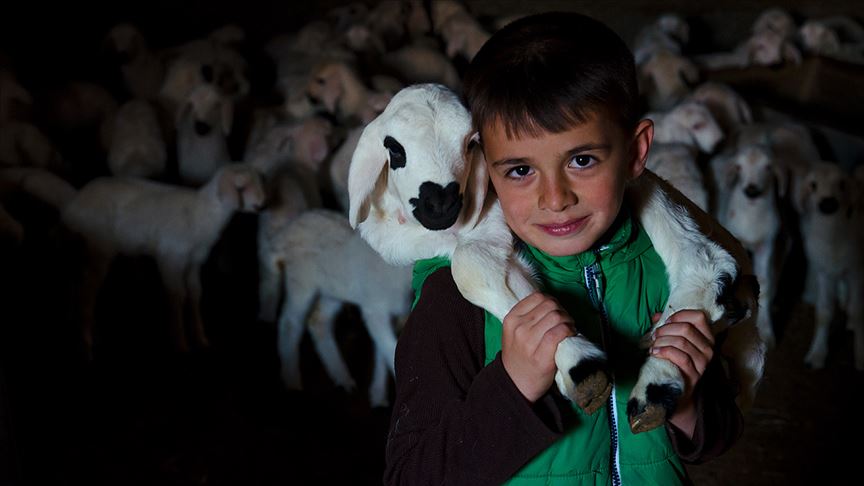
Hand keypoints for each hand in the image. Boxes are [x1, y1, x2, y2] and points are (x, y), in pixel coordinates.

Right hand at [501, 292, 574, 402]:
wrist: (515, 383)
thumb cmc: (519, 356)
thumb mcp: (514, 332)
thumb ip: (527, 317)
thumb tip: (553, 304)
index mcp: (511, 319)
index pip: (538, 297)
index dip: (552, 301)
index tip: (556, 311)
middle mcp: (519, 328)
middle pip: (550, 305)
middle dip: (562, 311)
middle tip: (565, 322)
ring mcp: (529, 342)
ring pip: (557, 316)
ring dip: (568, 320)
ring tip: (568, 329)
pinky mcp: (541, 355)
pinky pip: (560, 332)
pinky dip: (569, 330)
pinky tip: (570, 336)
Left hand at [648, 309, 714, 436]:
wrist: (679, 393)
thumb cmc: (675, 364)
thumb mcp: (673, 343)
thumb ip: (667, 328)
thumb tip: (656, 315)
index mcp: (706, 338)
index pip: (699, 316)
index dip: (680, 315)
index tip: (666, 321)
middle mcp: (708, 349)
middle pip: (687, 328)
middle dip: (665, 329)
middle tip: (654, 335)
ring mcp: (703, 363)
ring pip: (682, 342)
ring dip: (662, 341)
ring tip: (653, 346)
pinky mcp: (694, 374)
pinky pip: (679, 357)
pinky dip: (664, 352)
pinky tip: (654, 353)